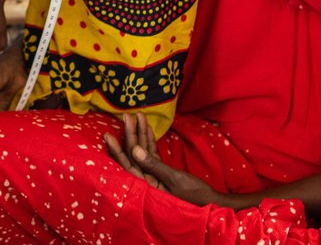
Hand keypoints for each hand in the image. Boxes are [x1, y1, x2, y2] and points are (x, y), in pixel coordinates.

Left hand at [104, 112, 233, 206]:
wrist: (212, 203)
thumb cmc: (194, 194)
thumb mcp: (174, 178)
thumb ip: (153, 165)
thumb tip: (135, 150)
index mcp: (146, 185)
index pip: (127, 164)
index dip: (117, 149)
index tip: (108, 134)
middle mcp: (146, 181)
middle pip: (134, 155)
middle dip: (130, 134)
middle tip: (126, 116)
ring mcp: (154, 176)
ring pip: (143, 152)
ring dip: (140, 134)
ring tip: (137, 116)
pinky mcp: (162, 172)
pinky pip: (152, 154)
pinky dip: (150, 141)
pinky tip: (147, 129)